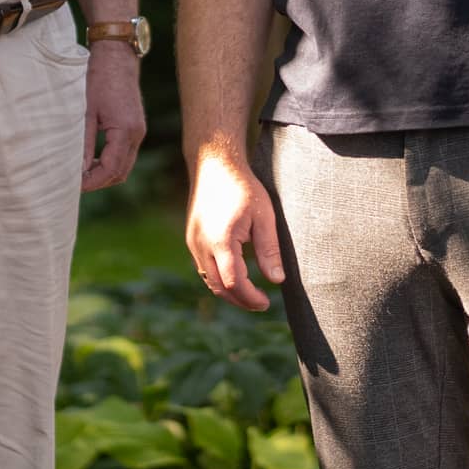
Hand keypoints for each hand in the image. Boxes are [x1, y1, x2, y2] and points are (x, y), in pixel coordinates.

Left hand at [82, 42, 145, 191]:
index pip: (111, 169)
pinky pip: (125, 153)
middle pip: (120, 172)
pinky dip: (110, 161)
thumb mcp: (86, 112)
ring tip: (81, 173)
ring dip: (105, 173)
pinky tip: (92, 159)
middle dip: (99, 181)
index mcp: (126, 130)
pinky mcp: (135, 126)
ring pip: (124, 165)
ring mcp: (139, 130)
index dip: (92, 181)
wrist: (116, 55)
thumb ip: (84, 143)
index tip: (74, 186)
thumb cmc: (99, 78)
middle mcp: (137, 134)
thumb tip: (78, 170)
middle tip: (76, 183)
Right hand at [185, 147, 285, 310]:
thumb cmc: (243, 187)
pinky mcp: (191, 238)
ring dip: (228, 291)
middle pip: (218, 287)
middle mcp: (202, 245)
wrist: (214, 164)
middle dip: (239, 300)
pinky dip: (218, 278)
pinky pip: (203, 267)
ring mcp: (193, 242)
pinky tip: (234, 275)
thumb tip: (277, 280)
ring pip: (208, 280)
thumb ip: (269, 250)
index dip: (251, 298)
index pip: (234, 283)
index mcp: (221, 241)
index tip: (267, 303)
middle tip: (260, 304)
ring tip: (249, 293)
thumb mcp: (264, 217)